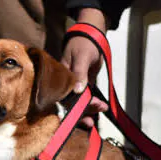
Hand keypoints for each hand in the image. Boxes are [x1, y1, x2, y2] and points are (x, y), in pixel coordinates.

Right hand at [61, 8, 109, 125]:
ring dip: (88, 110)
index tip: (78, 116)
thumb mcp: (82, 57)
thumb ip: (80, 73)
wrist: (93, 36)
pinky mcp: (84, 84)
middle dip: (79, 113)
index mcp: (61, 78)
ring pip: (79, 103)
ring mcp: (75, 85)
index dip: (68, 108)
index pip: (62, 97)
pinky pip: (87, 98)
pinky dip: (93, 105)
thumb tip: (78, 90)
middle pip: (69, 103)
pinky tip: (100, 109)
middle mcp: (65, 84)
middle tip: (90, 122)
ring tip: (100, 113)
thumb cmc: (84, 44)